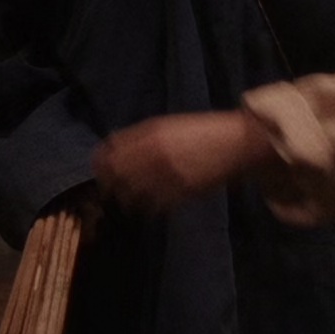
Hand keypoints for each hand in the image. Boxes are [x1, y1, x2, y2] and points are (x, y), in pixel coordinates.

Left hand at [90, 111, 275, 213]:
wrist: (235, 143)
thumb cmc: (201, 131)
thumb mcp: (167, 125)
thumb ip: (140, 136)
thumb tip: (113, 147)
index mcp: (149, 133)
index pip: (109, 151)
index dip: (99, 163)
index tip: (99, 170)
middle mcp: (153, 153)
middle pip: (114, 174)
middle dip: (108, 184)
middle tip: (109, 190)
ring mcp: (165, 174)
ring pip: (130, 194)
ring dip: (125, 199)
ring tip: (128, 201)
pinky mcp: (179, 192)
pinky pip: (152, 206)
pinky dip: (147, 208)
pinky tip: (150, 206)